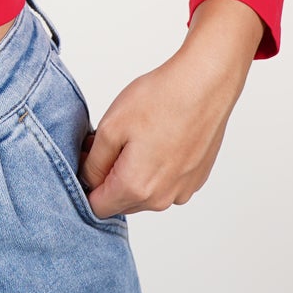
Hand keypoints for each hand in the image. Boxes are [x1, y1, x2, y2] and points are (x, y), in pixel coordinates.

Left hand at [77, 0, 266, 218]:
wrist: (205, 84)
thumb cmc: (161, 100)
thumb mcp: (110, 127)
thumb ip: (93, 163)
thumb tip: (88, 179)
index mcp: (136, 188)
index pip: (97, 207)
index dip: (86, 183)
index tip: (89, 158)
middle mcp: (162, 198)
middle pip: (121, 202)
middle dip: (110, 178)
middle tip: (112, 141)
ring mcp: (182, 190)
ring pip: (145, 193)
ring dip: (135, 173)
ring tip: (139, 136)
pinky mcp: (196, 179)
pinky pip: (167, 183)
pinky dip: (158, 168)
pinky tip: (160, 138)